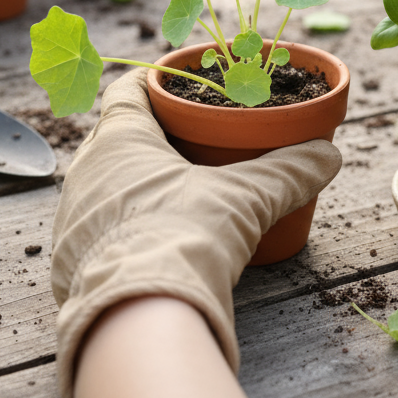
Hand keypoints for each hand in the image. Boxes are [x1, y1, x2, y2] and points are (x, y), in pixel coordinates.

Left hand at [51, 68, 340, 397]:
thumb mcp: (247, 198)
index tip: (176, 84)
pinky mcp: (69, 266)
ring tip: (174, 197)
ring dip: (134, 188)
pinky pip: (97, 235)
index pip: (128, 91)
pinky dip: (124, 232)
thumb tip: (328, 155)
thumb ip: (287, 172)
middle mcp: (85, 173)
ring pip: (104, 188)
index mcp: (119, 140)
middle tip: (189, 142)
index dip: (154, 82)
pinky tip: (154, 245)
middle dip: (151, 139)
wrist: (137, 315)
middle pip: (115, 139)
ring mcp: (71, 221)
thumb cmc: (186, 236)